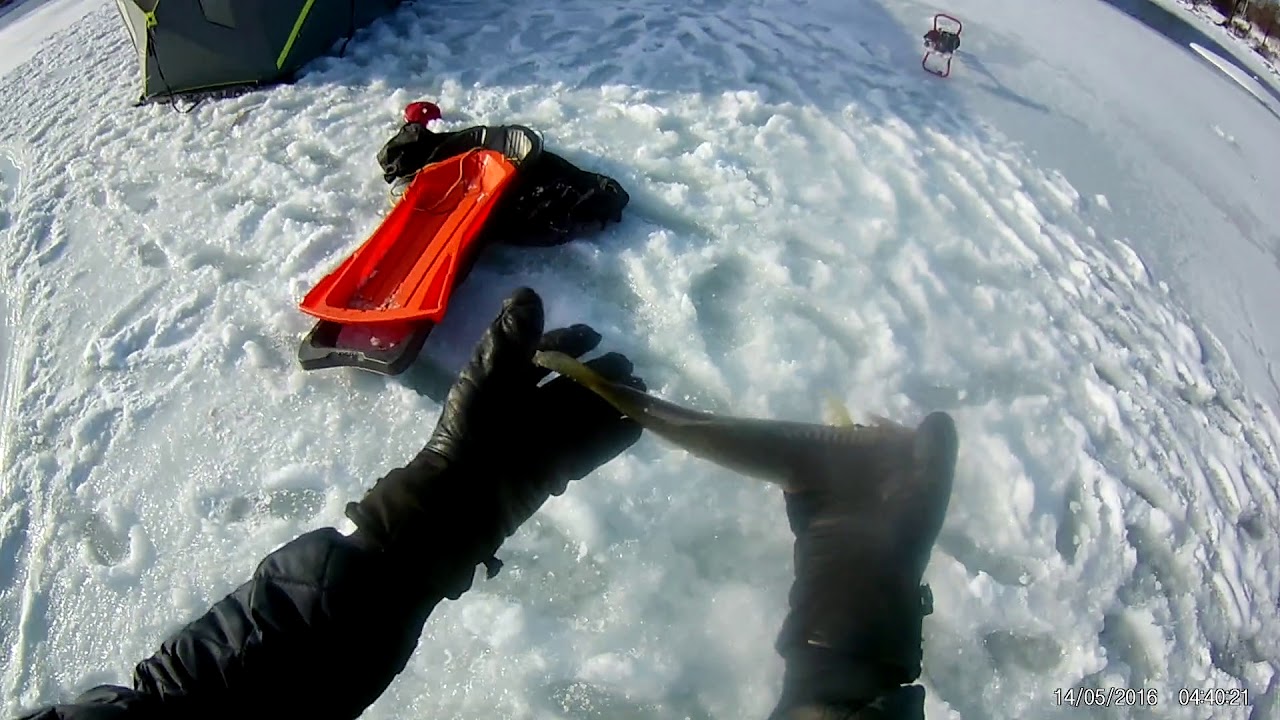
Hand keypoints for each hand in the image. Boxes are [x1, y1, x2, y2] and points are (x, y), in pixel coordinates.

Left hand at [423, 286, 644, 536]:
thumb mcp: (490, 369)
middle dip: (599, 373)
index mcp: (506, 383)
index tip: (594, 335)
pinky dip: (614, 436)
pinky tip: (636, 424)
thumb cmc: (477, 424)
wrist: (470, 489)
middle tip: (627, 365)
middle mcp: (528, 408)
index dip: (567, 342)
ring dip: (612, 401)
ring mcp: (545, 439)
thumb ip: (512, 333)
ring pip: (585, 414)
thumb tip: (529, 293)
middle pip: (570, 386)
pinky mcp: (560, 467)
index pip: (541, 356)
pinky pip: (593, 448)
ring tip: (639, 389)